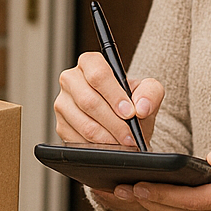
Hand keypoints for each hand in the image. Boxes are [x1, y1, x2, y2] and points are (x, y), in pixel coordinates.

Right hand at [54, 55, 165, 210]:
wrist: (124, 121)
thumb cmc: (132, 102)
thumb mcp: (148, 92)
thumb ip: (150, 93)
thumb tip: (141, 107)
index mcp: (90, 63)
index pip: (98, 74)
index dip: (114, 95)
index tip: (130, 113)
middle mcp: (71, 79)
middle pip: (89, 101)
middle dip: (114, 123)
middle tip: (130, 136)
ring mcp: (62, 103)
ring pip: (83, 124)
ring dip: (107, 138)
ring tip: (124, 144)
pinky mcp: (60, 126)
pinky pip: (77, 140)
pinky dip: (97, 148)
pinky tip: (110, 148)